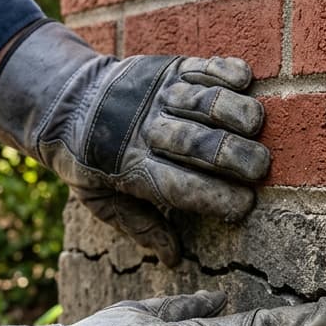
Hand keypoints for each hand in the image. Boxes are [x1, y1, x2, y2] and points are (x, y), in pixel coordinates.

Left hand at [0, 21, 268, 265]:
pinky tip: (244, 82)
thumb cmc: (89, 158)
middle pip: (201, 145)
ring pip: (206, 101)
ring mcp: (159, 95)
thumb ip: (138, 227)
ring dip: (238, 112)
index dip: (218, 198)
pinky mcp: (167, 68)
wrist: (65, 99)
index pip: (183, 188)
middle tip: (261, 167)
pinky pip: (203, 67)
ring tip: (258, 126)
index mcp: (133, 169)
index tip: (245, 205)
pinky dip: (227, 71)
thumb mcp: (100, 199)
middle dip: (238, 158)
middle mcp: (148, 130)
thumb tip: (174, 259)